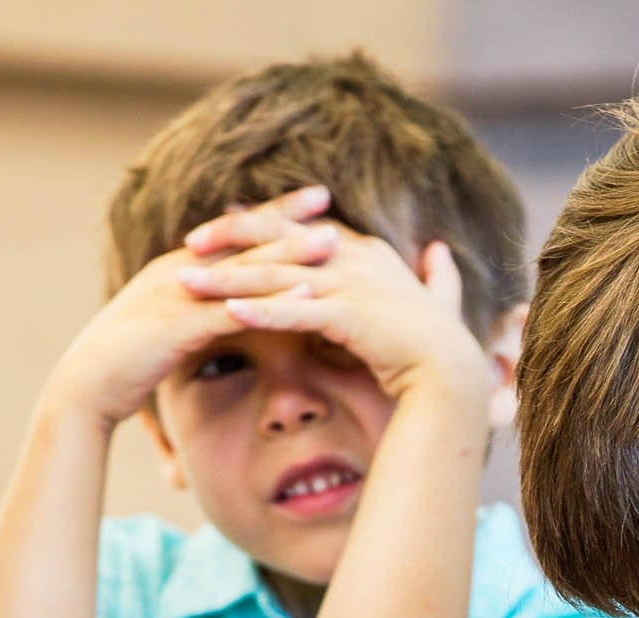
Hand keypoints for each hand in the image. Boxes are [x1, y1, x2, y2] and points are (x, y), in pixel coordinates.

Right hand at [41, 187, 353, 429]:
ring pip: (244, 270)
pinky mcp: (180, 328)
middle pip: (242, 239)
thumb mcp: (166, 328)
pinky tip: (306, 298)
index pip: (231, 234)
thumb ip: (195, 313)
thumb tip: (224, 312)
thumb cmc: (125, 363)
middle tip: (326, 200)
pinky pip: (235, 311)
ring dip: (289, 254)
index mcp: (177, 269)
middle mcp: (179, 272)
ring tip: (331, 241)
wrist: (84, 388)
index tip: (305, 200)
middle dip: (285, 220)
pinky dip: (272, 302)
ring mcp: (179, 296)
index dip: (267, 214)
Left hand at [181, 224, 489, 407]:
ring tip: (187, 281)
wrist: (451, 372)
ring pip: (278, 274)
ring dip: (229, 277)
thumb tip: (440, 252)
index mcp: (364, 250)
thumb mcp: (436, 298)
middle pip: (279, 239)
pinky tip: (225, 312)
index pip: (299, 226)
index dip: (258, 224)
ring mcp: (352, 284)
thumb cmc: (439, 342)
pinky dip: (260, 310)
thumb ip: (437, 274)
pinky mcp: (350, 315)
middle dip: (230, 239)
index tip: (221, 226)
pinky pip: (295, 311)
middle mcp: (354, 258)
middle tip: (189, 244)